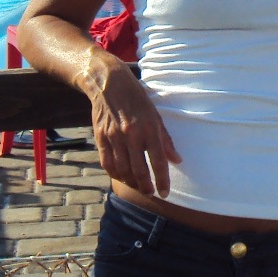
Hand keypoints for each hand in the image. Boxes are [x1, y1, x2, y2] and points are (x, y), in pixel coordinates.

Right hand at [80, 53, 181, 195]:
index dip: (162, 180)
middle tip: (150, 193)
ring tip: (138, 187)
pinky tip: (122, 177)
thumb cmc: (136, 99)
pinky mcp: (100, 137)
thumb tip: (177, 160)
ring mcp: (114, 137)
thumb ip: (165, 140)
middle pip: (139, 171)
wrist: (108, 83)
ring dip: (131, 183)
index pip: (158, 162)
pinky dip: (115, 174)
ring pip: (122, 170)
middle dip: (146, 187)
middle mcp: (131, 135)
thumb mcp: (155, 115)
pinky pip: (107, 163)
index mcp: (148, 128)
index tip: (164, 193)